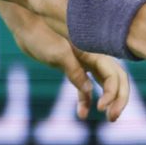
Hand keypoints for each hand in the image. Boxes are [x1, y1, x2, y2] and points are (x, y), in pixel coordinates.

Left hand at [0, 0, 129, 120]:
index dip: (114, 94)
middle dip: (119, 99)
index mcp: (95, 52)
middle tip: (112, 118)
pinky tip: (82, 114)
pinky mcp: (73, 68)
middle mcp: (95, 57)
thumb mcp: (58, 54)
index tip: (101, 108)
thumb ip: (74, 71)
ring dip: (108, 101)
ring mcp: (85, 63)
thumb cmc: (41, 36)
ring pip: (105, 84)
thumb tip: (89, 91)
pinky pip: (85, 87)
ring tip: (108, 118)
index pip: (115, 76)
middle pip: (117, 80)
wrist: (26, 26)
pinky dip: (86, 100)